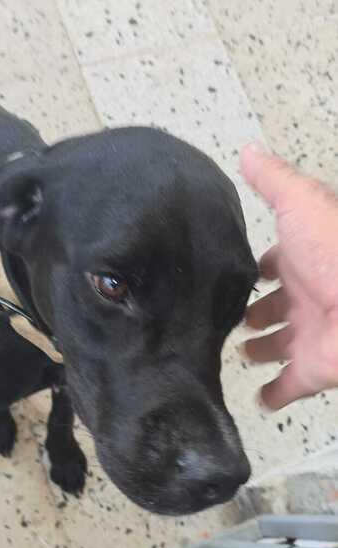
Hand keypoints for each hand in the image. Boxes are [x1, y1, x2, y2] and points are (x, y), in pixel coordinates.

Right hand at [240, 142, 337, 409]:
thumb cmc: (336, 252)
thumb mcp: (302, 204)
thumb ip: (273, 181)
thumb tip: (247, 150)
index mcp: (303, 258)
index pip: (273, 263)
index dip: (255, 267)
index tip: (230, 272)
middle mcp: (305, 297)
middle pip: (274, 307)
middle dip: (251, 312)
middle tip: (222, 318)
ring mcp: (308, 336)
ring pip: (277, 346)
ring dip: (259, 350)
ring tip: (234, 353)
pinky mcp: (310, 371)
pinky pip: (287, 387)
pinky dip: (272, 395)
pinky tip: (254, 397)